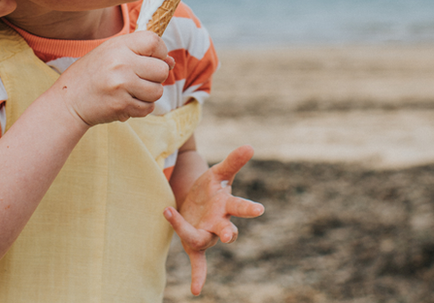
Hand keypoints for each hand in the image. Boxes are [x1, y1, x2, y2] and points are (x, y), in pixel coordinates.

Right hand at [52, 31, 173, 126]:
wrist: (68, 101)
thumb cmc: (92, 74)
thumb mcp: (111, 53)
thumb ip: (139, 53)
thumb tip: (170, 61)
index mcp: (118, 46)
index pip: (154, 41)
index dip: (160, 51)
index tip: (153, 59)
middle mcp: (121, 64)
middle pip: (161, 70)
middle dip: (157, 77)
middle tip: (142, 78)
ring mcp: (121, 86)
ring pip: (157, 91)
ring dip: (149, 94)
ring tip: (133, 91)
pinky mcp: (121, 106)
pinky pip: (148, 108)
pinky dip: (142, 107)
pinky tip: (127, 102)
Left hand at [163, 145, 264, 294]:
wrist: (198, 199)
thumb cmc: (211, 187)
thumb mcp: (219, 172)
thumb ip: (234, 161)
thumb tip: (250, 146)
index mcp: (227, 205)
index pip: (239, 206)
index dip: (248, 208)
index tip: (260, 209)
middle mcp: (219, 223)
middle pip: (227, 229)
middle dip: (230, 232)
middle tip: (231, 236)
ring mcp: (207, 234)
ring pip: (202, 240)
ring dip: (193, 238)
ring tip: (173, 216)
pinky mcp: (194, 242)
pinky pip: (198, 262)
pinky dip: (198, 275)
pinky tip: (197, 291)